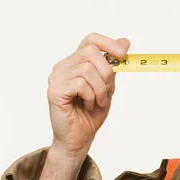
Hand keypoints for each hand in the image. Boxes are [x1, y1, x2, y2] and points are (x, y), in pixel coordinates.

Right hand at [46, 32, 129, 155]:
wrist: (78, 138)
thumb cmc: (90, 114)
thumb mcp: (107, 86)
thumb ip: (112, 65)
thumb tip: (125, 42)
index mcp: (74, 63)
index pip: (90, 40)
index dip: (108, 43)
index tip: (123, 54)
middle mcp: (62, 67)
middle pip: (90, 52)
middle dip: (106, 72)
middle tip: (107, 92)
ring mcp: (56, 78)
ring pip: (87, 69)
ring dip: (99, 89)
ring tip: (97, 102)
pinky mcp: (55, 90)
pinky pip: (80, 84)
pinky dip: (90, 96)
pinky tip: (87, 105)